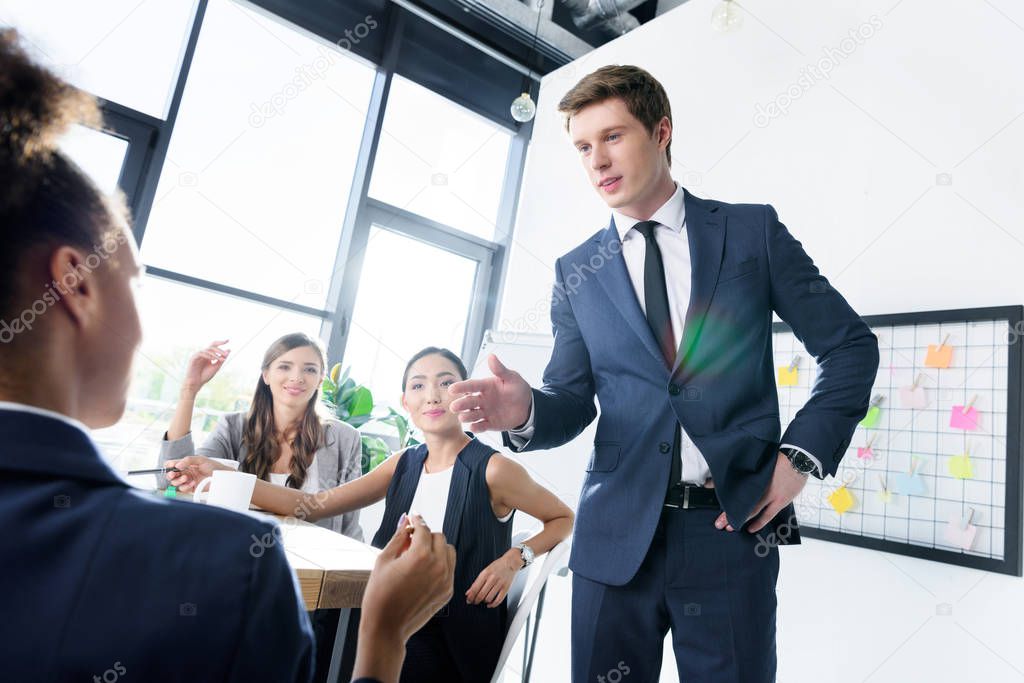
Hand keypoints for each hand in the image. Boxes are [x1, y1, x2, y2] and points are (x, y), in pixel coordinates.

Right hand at [165, 455, 230, 491]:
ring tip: (186, 477)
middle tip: (173, 474)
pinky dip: (185, 486)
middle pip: (171, 475)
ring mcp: (188, 481)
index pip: (173, 464)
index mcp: (186, 464)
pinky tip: (192, 483)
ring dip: (178, 481)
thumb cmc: (213, 466)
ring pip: (175, 483)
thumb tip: (177, 465)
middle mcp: (185, 472)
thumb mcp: (201, 459)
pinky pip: (183, 489)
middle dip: (170, 475)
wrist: (222, 475)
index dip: (169, 465)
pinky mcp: (191, 488)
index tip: (171, 466)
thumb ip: (188, 460)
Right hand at [182, 340, 229, 394]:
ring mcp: (197, 355)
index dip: (220, 342)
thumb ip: (221, 359)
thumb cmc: (205, 376)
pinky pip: (201, 353)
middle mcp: (203, 354)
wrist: (196, 383)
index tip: (228, 340)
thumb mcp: (216, 367)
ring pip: (208, 350)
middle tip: (226, 355)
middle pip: (212, 347)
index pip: (214, 346)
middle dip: (220, 350)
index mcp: (208, 355)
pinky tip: (214, 359)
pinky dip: (208, 356)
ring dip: (216, 354)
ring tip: (222, 359)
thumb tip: (229, 350)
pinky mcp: (193, 358)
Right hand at [354, 514, 454, 682]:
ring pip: (448, 551)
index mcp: (420, 555)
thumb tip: (406, 520)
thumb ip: (398, 537)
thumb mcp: (384, 560)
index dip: (417, 521)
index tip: (413, 518)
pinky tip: (424, 570)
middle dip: (426, 535)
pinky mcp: (448, 591)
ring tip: (419, 556)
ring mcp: (446, 579)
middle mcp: (438, 565)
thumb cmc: (379, 594)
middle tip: (412, 540)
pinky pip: (450, 568)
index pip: (423, 528)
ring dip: (436, 548)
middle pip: (439, 537)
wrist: (386, 627)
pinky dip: (440, 564)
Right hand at [447, 354, 531, 432]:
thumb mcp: (512, 378)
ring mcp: (485, 412)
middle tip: (454, 407)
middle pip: (468, 402)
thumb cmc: (517, 389)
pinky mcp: (490, 423)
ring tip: (462, 417)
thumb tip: (491, 357)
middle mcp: (482, 399)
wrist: (527, 406)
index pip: (471, 386)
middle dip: (460, 404)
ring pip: (472, 415)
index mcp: (485, 386)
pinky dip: (477, 428)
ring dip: (466, 416)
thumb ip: (500, 370)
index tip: (451, 389)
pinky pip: (481, 426)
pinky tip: (473, 427)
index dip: (461, 387)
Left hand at [465, 550, 519, 607]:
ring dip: (484, 602)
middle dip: (476, 600)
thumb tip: (468, 592)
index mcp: (485, 574)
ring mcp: (499, 584)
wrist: (510, 562)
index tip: (468, 600)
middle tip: (474, 602)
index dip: (470, 596)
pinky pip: (498, 600)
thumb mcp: (484, 571)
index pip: (475, 588)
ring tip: (483, 600)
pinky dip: (493, 604)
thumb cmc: (497, 566)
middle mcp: (492, 579)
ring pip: (489, 598)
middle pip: (481, 594)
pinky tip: (490, 604)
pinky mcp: (506, 588)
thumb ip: (476, 582)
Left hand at [714, 451, 807, 532]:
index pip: (735, 488)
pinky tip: (751, 529)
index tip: (711, 495)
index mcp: (754, 476)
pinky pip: (768, 515)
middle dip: (728, 514)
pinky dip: (759, 523)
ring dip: (740, 519)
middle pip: (740, 502)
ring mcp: (770, 495)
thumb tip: (736, 472)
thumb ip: (750, 471)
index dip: (722, 493)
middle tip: (718, 523)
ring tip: (729, 528)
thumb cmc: (780, 458)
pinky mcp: (780, 501)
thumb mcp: (761, 462)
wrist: (799, 459)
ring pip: (752, 511)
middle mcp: (760, 486)